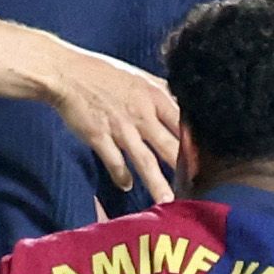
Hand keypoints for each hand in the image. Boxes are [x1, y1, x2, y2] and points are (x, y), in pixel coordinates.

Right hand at [35, 45, 184, 203]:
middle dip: (183, 169)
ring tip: (167, 201)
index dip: (195, 143)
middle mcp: (141, 114)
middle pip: (169, 146)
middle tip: (196, 189)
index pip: (182, 123)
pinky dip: (121, 176)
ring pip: (144, 160)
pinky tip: (126, 186)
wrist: (66, 74)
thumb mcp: (139, 76)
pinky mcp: (99, 137)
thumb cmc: (103, 73)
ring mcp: (120, 128)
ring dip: (156, 182)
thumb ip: (161, 90)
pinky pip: (115, 162)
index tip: (207, 160)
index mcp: (153, 97)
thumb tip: (182, 101)